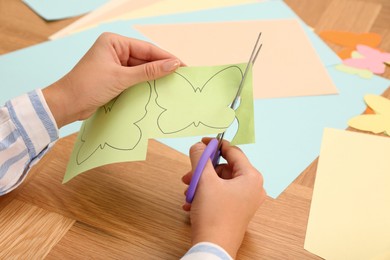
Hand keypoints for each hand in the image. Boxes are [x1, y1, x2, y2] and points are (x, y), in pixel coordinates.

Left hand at [42, 32, 181, 127]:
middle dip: (161, 67)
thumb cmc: (88, 86)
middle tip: (180, 76)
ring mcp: (114, 64)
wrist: (67, 104)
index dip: (165, 57)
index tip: (182, 65)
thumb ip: (148, 71)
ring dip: (154, 77)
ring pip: (141, 69)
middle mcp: (115, 50)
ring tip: (172, 83)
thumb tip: (172, 65)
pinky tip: (157, 88)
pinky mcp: (114, 77)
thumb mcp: (121, 77)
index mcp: (114, 42)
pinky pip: (134, 78)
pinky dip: (144, 83)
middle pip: (145, 58)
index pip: (146, 49)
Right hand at [182, 138, 265, 257]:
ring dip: (201, 184)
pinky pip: (221, 195)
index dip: (216, 145)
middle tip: (188, 175)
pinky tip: (190, 203)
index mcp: (251, 177)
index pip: (233, 152)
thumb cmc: (213, 214)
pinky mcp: (237, 211)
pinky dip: (205, 195)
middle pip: (225, 168)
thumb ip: (200, 158)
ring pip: (220, 183)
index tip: (201, 142)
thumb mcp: (204, 180)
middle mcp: (253, 188)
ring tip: (187, 192)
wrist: (213, 247)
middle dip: (203, 171)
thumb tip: (199, 146)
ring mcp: (246, 201)